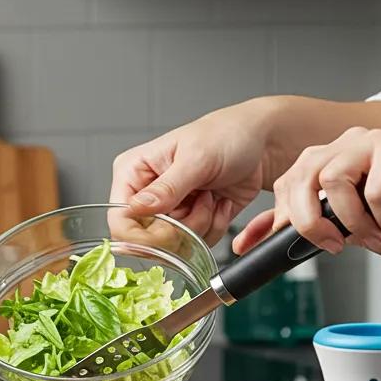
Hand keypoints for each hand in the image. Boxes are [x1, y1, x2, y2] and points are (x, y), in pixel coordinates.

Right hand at [108, 100, 277, 245]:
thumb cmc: (226, 134)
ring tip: (211, 196)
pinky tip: (219, 203)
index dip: (141, 235)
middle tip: (201, 200)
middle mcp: (147, 195)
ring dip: (201, 225)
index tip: (169, 230)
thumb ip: (167, 187)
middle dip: (181, 227)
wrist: (260, 144)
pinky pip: (195, 246)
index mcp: (134, 172)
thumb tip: (137, 208)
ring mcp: (169, 212)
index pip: (120, 219)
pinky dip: (213, 229)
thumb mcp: (196, 158)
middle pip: (148, 240)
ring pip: (174, 246)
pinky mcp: (190, 224)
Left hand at [232, 126, 380, 276]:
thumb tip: (247, 241)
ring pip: (334, 179)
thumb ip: (295, 227)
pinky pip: (376, 186)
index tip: (316, 243)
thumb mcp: (336, 231)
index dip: (292, 219)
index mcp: (326, 160)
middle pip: (303, 177)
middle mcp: (346, 145)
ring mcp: (374, 142)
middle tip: (338, 244)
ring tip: (375, 234)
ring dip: (354, 221)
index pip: (288, 182)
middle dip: (314, 224)